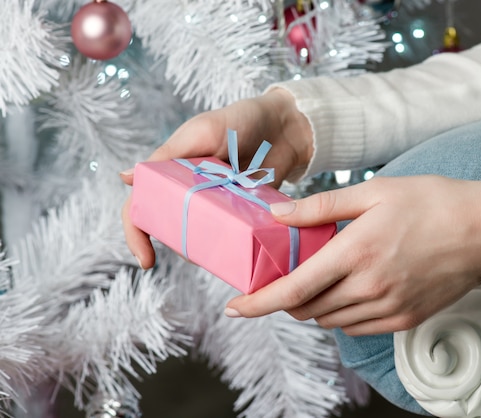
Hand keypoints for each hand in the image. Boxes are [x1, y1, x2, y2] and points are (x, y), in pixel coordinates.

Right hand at [120, 88, 312, 268]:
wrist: (285, 127)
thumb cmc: (239, 121)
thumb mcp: (202, 132)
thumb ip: (167, 154)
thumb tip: (124, 178)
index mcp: (171, 173)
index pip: (141, 207)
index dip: (137, 234)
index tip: (147, 261)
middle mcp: (189, 192)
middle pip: (170, 229)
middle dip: (178, 246)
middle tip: (196, 253)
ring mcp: (216, 205)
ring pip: (200, 238)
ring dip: (205, 249)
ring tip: (221, 251)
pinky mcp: (242, 213)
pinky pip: (232, 237)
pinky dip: (232, 246)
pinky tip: (241, 251)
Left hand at [225, 175, 480, 335]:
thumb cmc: (433, 202)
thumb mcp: (374, 192)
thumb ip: (321, 208)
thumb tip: (278, 216)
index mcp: (356, 254)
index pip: (294, 289)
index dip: (258, 303)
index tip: (234, 308)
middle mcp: (369, 288)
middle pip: (307, 309)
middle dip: (284, 301)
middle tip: (280, 280)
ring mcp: (388, 308)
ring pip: (330, 321)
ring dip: (311, 306)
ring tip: (315, 280)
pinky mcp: (405, 319)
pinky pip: (357, 327)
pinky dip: (339, 315)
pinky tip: (345, 292)